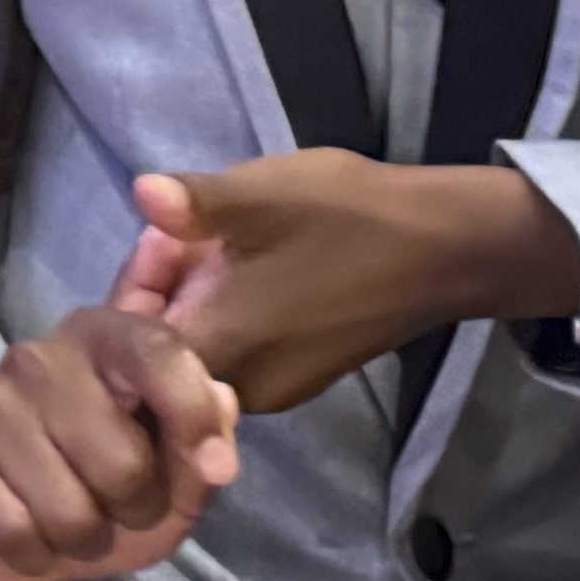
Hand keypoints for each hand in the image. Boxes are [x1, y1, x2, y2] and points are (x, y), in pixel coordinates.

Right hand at [0, 309, 240, 580]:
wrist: (8, 490)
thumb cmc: (110, 470)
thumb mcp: (176, 466)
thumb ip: (206, 445)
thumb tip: (217, 436)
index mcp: (106, 340)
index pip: (155, 351)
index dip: (192, 412)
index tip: (215, 469)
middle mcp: (41, 359)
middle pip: (121, 464)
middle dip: (134, 509)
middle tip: (120, 506)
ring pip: (66, 512)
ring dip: (81, 540)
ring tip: (72, 521)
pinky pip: (11, 533)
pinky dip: (32, 555)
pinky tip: (30, 534)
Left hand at [107, 154, 579, 415]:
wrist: (449, 251)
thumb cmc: (352, 220)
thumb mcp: (265, 195)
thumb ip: (196, 203)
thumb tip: (141, 191)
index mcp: (224, 347)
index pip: (133, 348)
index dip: (130, 289)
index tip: (158, 238)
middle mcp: (242, 386)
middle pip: (160, 349)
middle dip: (155, 287)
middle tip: (177, 229)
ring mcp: (274, 389)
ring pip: (197, 346)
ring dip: (189, 295)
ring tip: (205, 239)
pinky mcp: (298, 378)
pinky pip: (232, 349)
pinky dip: (222, 309)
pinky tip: (237, 262)